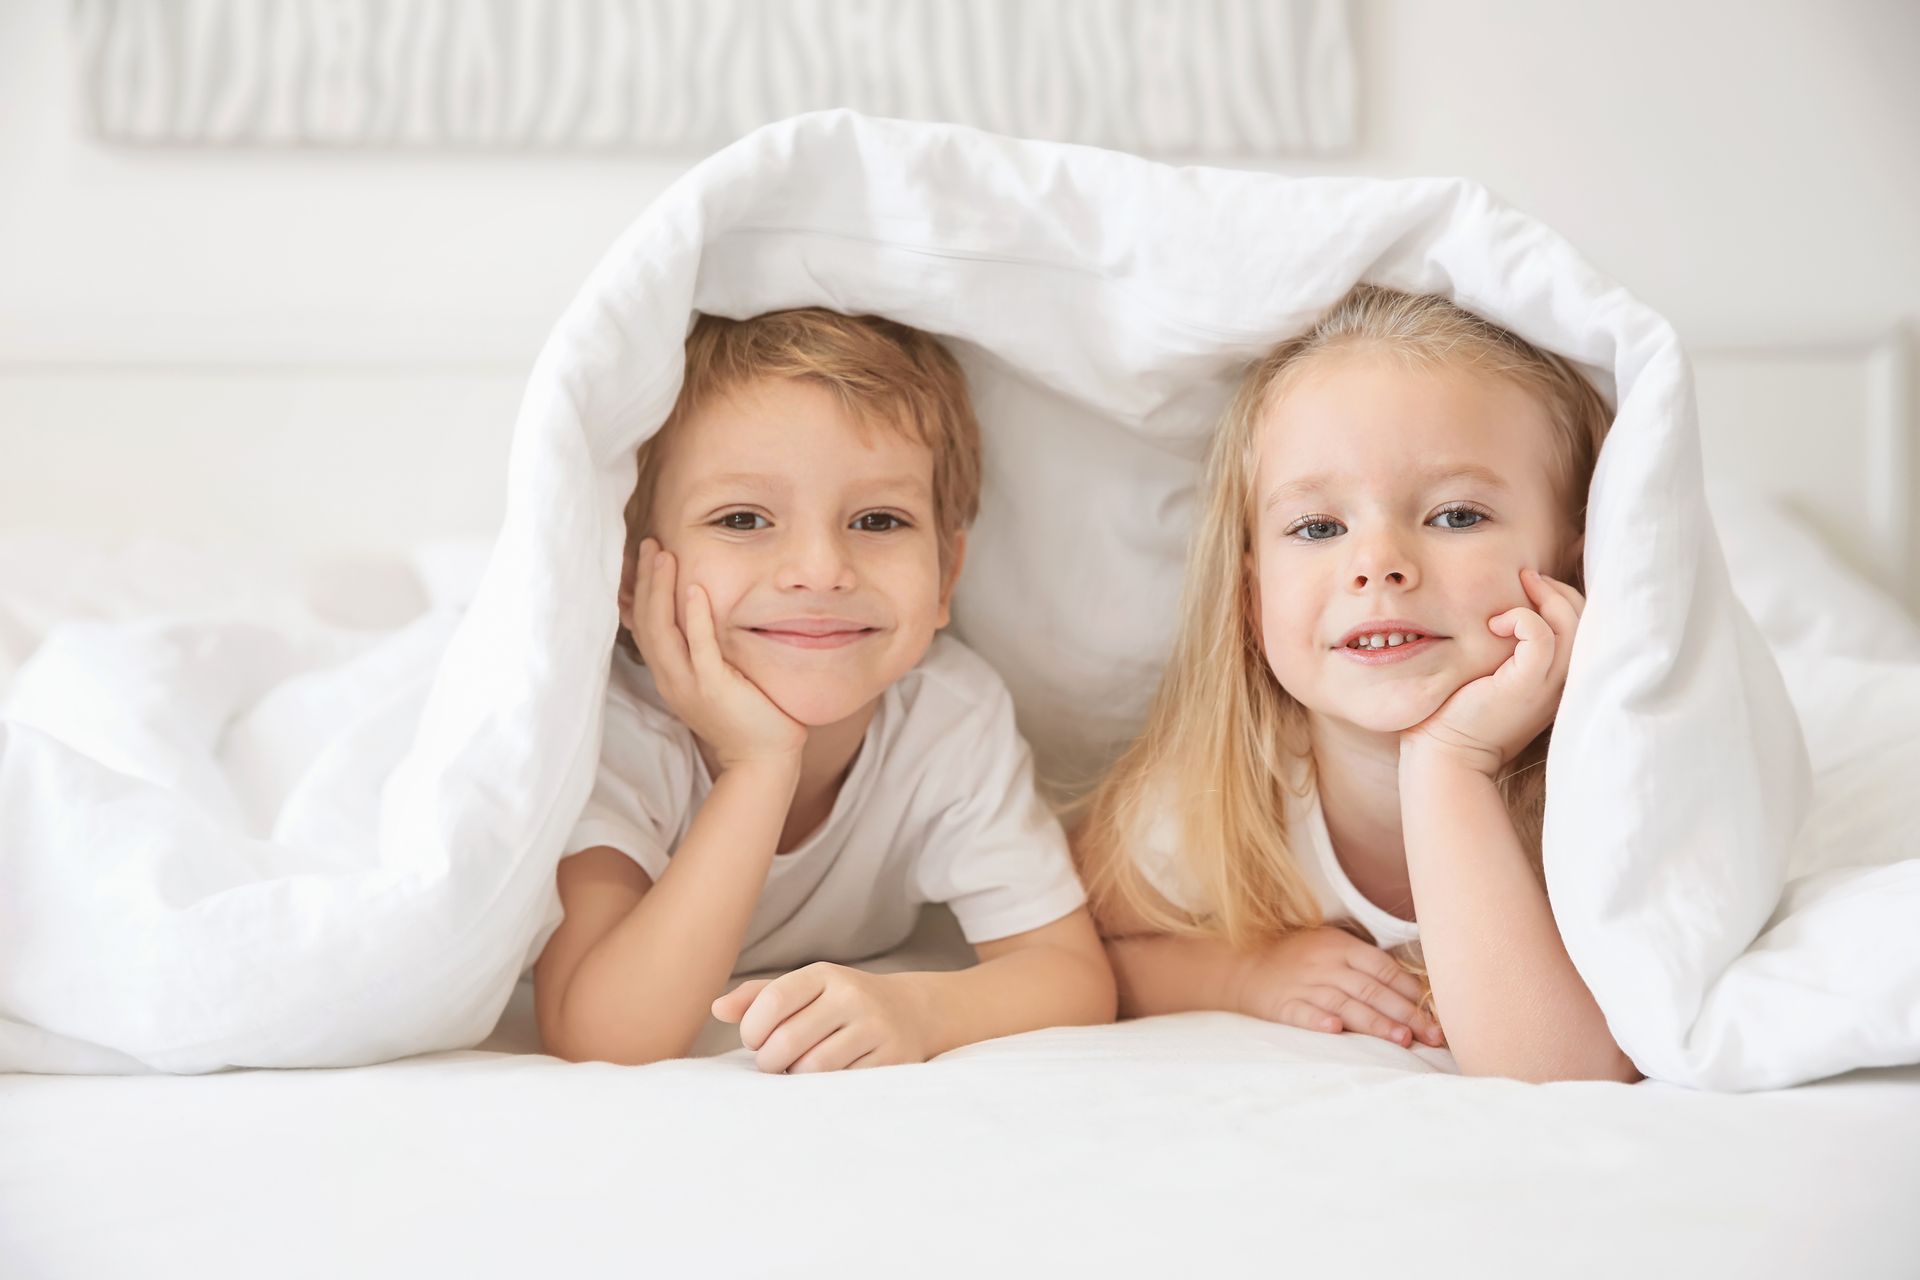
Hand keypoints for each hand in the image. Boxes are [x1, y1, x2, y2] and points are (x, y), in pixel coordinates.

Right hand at [630, 538, 806, 772]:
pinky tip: (694, 589)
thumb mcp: (714, 680)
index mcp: (670, 675)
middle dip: (647, 581)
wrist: (762, 761)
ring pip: (664, 631)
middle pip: (647, 622)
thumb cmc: (746, 718)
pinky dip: (695, 618)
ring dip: (661, 590)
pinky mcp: (715, 689)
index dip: (640, 591)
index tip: (644, 558)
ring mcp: (690, 685)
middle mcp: (672, 679)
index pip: (644, 626)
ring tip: (662, 556)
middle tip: (650, 545)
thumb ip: (702, 651)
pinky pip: (700, 648)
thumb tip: (699, 618)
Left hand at [712, 963, 932, 1072]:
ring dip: (796, 1078)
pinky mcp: (891, 1057)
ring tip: (799, 1070)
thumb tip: (717, 1009)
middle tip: (774, 1063)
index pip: (772, 1002)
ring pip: (813, 1068)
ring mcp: (874, 1027)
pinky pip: (842, 1083)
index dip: (752, 1030)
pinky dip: (825, 1088)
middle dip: (770, 1061)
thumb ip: (758, 997)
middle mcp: (851, 996)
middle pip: (787, 1041)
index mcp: (824, 975)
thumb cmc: (840, 1003)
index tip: (755, 1040)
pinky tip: (825, 1079)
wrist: (911, 1012)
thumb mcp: (805, 989)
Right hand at [1232, 926, 1444, 1048]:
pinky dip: (1319, 1021)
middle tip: (1432, 1034)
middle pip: (1372, 989)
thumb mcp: (1332, 946)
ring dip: (1375, 1022)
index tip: (1438, 1012)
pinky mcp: (1283, 1005)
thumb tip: (1415, 989)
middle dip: (1404, 1013)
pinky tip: (1335, 1031)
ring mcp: (1304, 985)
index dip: (1412, 990)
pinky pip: (1303, 1013)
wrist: (1244, 963)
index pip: (1385, 968)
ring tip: (1402, 1039)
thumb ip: (1367, 964)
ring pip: (1345, 1004)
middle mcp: (1326, 965)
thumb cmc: (1299, 956)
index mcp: (1342, 947)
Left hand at [1401, 569, 1583, 777]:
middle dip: (1561, 590)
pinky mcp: (1525, 686)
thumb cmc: (1462, 712)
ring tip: (1520, 584)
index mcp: (1559, 681)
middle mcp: (1562, 684)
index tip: (1535, 584)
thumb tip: (1503, 609)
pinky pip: (1542, 639)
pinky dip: (1523, 619)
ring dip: (1547, 597)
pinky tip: (1496, 623)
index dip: (1567, 599)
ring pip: (1571, 626)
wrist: (1447, 752)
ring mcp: (1547, 686)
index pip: (1585, 630)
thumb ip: (1512, 648)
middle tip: (1529, 576)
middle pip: (1586, 622)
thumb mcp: (1497, 672)